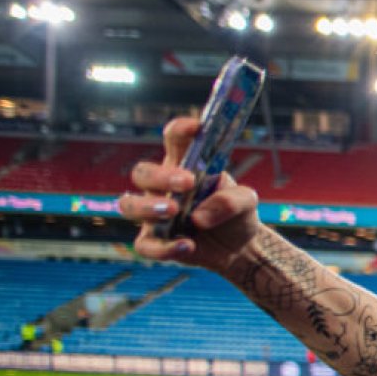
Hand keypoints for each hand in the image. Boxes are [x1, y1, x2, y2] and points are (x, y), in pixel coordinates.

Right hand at [117, 117, 261, 271]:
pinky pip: (145, 245)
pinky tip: (187, 246)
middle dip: (161, 176)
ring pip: (129, 205)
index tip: (196, 127)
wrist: (240, 247)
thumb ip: (233, 200)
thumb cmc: (236, 214)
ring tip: (174, 210)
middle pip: (142, 172)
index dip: (180, 130)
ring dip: (148, 206)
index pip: (175, 141)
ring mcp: (155, 215)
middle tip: (187, 183)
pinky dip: (163, 248)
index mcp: (185, 167)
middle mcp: (163, 188)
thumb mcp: (247, 202)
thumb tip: (200, 215)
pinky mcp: (156, 242)